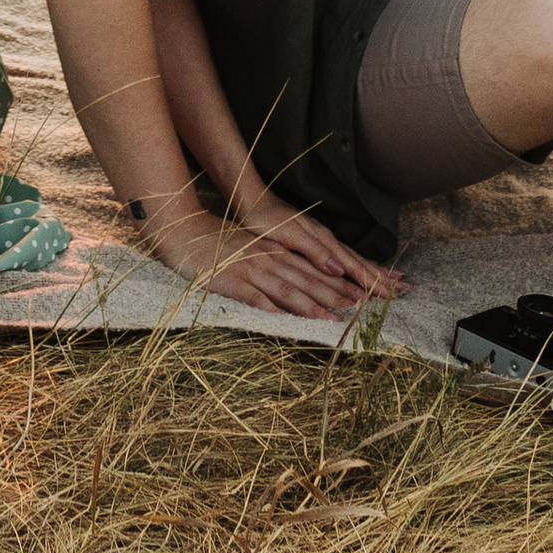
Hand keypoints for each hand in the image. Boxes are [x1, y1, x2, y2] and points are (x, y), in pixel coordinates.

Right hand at [138, 192, 401, 319]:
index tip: (368, 295)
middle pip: (310, 278)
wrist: (185, 230)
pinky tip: (288, 322)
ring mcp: (253, 268)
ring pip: (289, 288)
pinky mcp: (234, 280)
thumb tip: (301, 284)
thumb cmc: (220, 243)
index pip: (316, 268)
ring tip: (336, 318)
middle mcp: (271, 257)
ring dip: (313, 304)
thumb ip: (278, 264)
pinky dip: (275, 310)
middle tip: (366, 308)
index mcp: (278, 251)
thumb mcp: (255, 249)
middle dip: (340, 294)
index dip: (343, 281)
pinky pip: (258, 298)